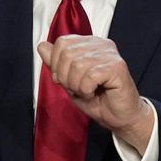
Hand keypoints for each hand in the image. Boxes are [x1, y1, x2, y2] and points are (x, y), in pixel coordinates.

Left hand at [37, 35, 153, 153]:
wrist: (118, 117)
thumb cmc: (96, 99)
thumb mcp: (68, 80)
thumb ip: (55, 63)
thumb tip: (41, 45)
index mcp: (88, 43)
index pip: (61, 42)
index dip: (56, 65)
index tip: (65, 80)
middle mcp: (100, 43)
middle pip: (66, 53)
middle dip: (66, 78)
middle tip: (77, 89)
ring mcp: (110, 53)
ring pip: (77, 65)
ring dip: (77, 86)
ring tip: (87, 91)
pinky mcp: (117, 66)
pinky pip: (90, 76)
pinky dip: (86, 90)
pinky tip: (95, 93)